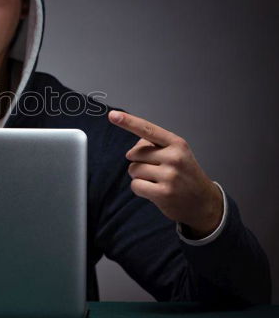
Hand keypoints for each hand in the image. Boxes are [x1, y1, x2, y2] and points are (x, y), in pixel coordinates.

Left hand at [108, 110, 222, 238]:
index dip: (128, 122)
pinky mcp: (163, 193)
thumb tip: (133, 150)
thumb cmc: (185, 175)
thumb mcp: (176, 153)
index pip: (147, 129)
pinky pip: (135, 185)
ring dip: (139, 176)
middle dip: (139, 162)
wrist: (204, 202)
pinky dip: (140, 189)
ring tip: (157, 181)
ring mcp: (169, 176)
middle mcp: (174, 157)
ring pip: (133, 170)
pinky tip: (154, 191)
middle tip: (158, 171)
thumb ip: (154, 146)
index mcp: (176, 143)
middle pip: (134, 154)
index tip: (113, 115)